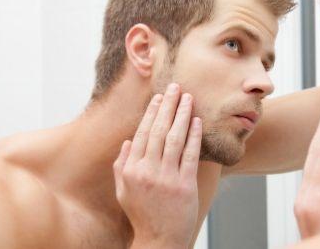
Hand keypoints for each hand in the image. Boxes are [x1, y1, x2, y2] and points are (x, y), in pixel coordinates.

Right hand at [113, 83, 201, 248]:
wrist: (160, 240)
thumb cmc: (141, 214)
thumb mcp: (123, 191)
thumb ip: (121, 165)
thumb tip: (128, 141)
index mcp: (131, 169)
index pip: (142, 133)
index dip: (151, 113)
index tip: (159, 97)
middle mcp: (147, 171)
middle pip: (158, 130)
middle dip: (168, 106)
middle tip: (176, 87)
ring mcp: (166, 177)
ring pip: (175, 139)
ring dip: (182, 115)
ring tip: (188, 98)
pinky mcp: (185, 185)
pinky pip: (190, 155)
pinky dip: (194, 136)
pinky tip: (197, 121)